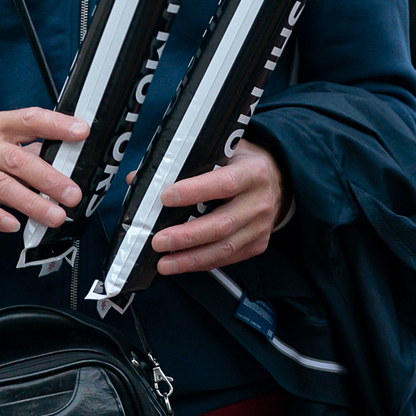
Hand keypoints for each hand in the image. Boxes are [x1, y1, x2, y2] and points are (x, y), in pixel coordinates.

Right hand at [0, 107, 85, 233]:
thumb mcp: (1, 149)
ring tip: (56, 215)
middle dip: (50, 178)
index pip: (29, 119)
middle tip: (73, 194)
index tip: (81, 132)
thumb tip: (72, 163)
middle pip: (18, 159)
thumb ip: (32, 152)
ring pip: (2, 186)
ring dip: (32, 203)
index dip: (56, 125)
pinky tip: (14, 225)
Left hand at [152, 141, 287, 274]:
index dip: (194, 192)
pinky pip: (227, 258)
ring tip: (163, 263)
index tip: (165, 197)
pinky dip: (201, 263)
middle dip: (187, 236)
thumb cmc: (240, 164)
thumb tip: (138, 178)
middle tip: (158, 241)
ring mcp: (261, 226)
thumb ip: (185, 162)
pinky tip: (181, 264)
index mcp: (252, 171)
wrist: (278, 180)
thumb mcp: (222, 152)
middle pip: (222, 224)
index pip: (224, 183)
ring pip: (224, 248)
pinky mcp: (258, 244)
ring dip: (191, 259)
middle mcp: (260, 201)